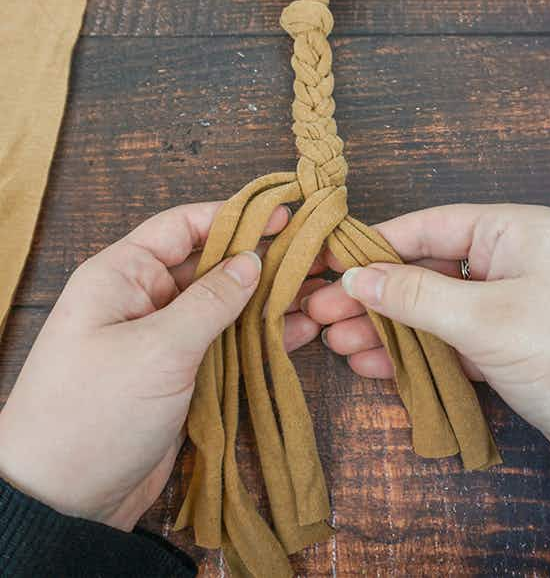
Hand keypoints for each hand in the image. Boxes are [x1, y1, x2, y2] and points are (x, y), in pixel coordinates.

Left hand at [0, 203, 321, 528]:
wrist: (63, 501)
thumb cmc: (93, 414)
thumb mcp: (157, 350)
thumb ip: (211, 301)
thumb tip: (253, 261)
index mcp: (121, 277)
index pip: (183, 226)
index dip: (234, 216)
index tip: (284, 215)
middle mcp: (143, 301)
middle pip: (211, 265)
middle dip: (262, 259)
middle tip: (316, 255)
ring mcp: (163, 341)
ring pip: (225, 306)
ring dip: (269, 300)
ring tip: (320, 292)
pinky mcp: (180, 376)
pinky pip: (227, 344)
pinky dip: (262, 337)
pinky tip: (301, 330)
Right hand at [303, 204, 549, 455]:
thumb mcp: (487, 320)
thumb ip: (418, 296)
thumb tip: (359, 277)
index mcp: (515, 231)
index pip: (429, 225)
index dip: (373, 245)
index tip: (324, 262)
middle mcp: (513, 259)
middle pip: (426, 267)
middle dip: (373, 293)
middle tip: (317, 313)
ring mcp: (510, 304)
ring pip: (433, 308)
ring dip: (386, 326)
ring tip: (334, 342)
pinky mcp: (508, 345)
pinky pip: (450, 340)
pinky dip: (414, 352)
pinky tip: (372, 363)